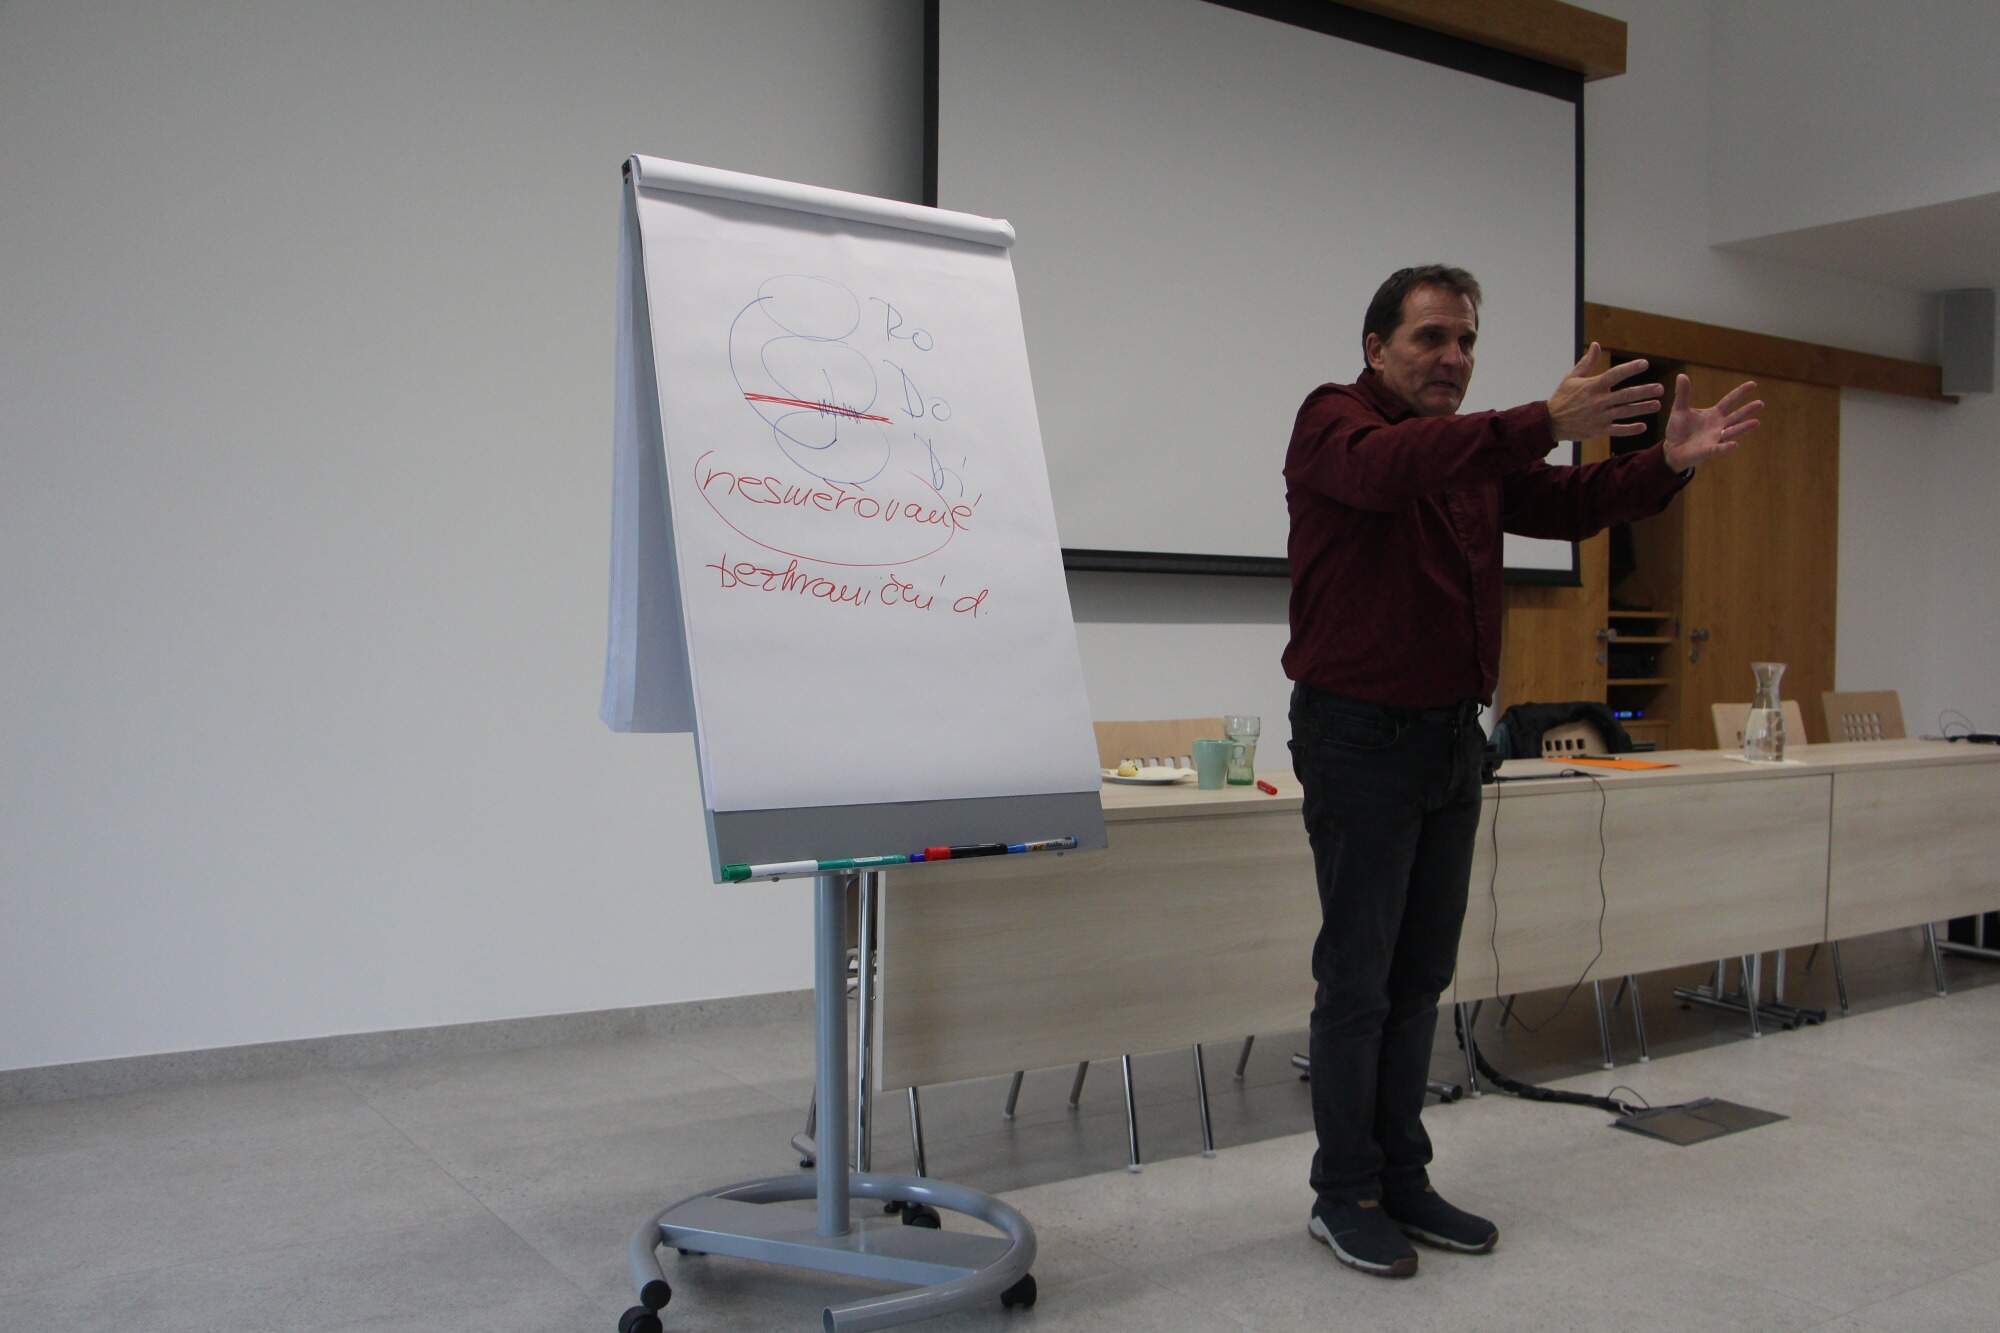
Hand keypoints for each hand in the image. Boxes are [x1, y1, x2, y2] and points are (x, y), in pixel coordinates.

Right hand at [1545, 343, 1663, 440]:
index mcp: (1592, 386)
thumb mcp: (1571, 378)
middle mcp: (1598, 401)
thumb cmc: (1562, 398)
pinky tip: (1642, 426)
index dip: (1630, 368)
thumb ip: (1587, 362)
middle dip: (1644, 391)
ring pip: (1625, 412)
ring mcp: (1599, 417)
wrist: (1550, 422)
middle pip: (1626, 395)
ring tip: (1657, 405)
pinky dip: (1630, 429)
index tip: (1644, 363)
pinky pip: (1617, 430)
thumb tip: (1596, 345)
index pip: (1615, 375)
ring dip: (1642, 408)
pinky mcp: (1598, 430)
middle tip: (1660, 388)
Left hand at [1662, 374, 1762, 470]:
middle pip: (1736, 416)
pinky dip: (1725, 447)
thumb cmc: (1678, 429)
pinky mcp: (1708, 450)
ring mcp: (1715, 438)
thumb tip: (1681, 375)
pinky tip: (1734, 444)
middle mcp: (1719, 426)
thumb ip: (1683, 394)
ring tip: (1756, 422)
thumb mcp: (1680, 410)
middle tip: (1760, 403)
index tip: (1753, 384)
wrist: (1671, 449)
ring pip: (1732, 432)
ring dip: (1743, 428)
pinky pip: (1718, 449)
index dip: (1740, 392)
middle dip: (1747, 410)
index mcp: (1714, 414)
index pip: (1729, 401)